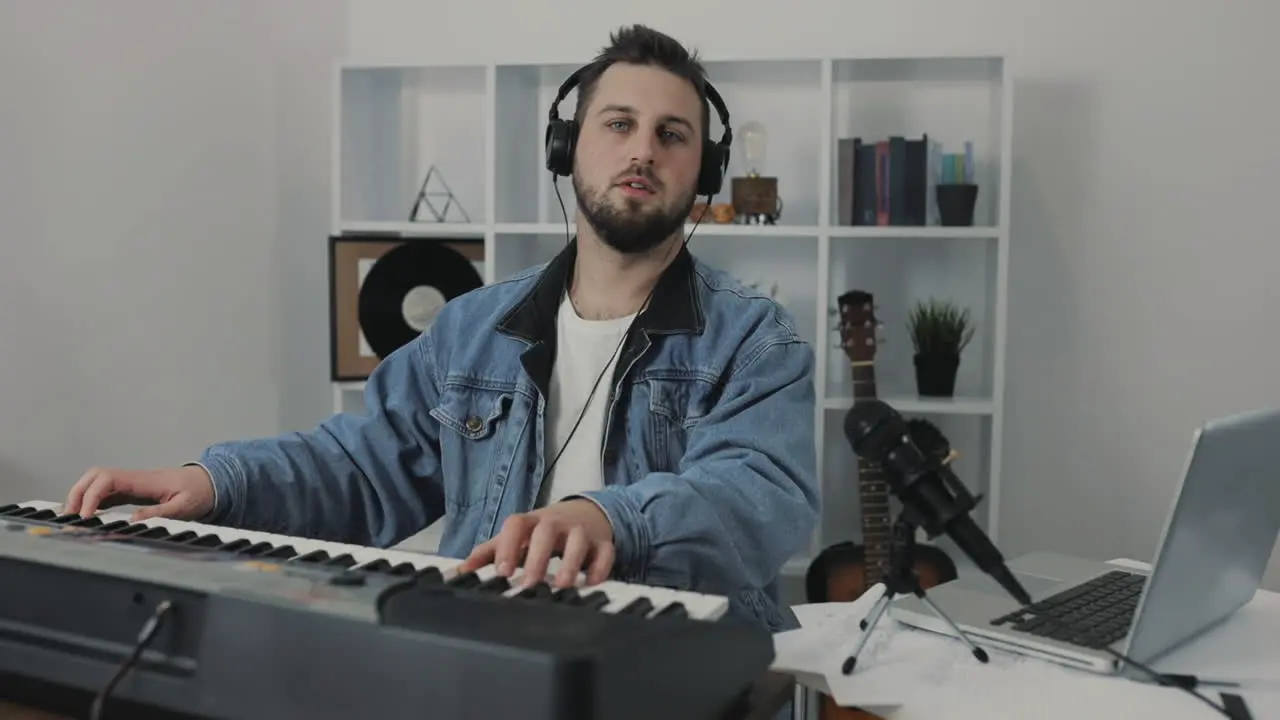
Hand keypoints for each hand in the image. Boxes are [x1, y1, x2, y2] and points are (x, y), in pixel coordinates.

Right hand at [64, 465, 215, 521]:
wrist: (211, 483)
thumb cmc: (200, 492)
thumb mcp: (184, 506)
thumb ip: (159, 513)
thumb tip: (133, 520)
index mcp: (145, 480)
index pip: (108, 479)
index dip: (92, 495)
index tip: (85, 515)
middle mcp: (135, 478)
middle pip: (96, 476)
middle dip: (78, 493)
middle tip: (71, 517)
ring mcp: (133, 483)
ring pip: (98, 482)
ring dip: (83, 497)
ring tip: (74, 518)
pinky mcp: (135, 491)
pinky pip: (108, 492)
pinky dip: (94, 501)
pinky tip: (89, 515)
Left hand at [457, 499, 614, 588]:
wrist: (586, 514)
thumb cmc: (543, 531)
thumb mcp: (518, 537)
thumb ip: (490, 552)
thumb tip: (461, 571)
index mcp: (531, 522)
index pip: (517, 524)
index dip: (508, 546)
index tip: (501, 572)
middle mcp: (555, 523)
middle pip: (546, 531)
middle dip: (537, 557)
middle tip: (528, 584)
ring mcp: (580, 531)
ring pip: (578, 540)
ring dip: (570, 562)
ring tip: (561, 585)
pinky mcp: (602, 543)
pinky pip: (605, 552)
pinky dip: (600, 567)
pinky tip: (590, 583)